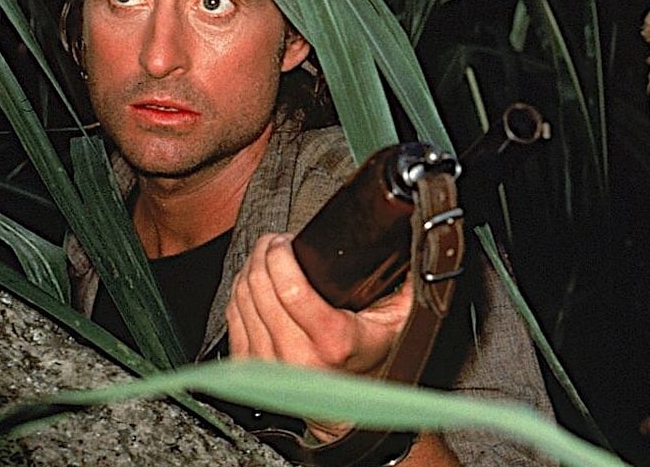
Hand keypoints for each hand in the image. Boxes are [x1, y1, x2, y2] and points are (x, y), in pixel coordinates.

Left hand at [226, 233, 413, 439]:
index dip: (281, 257)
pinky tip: (252, 280)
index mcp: (333, 342)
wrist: (346, 408)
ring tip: (264, 256)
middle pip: (261, 289)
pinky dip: (238, 291)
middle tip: (275, 241)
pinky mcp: (250, 367)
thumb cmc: (372, 360)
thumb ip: (408, 282)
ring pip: (241, 300)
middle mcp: (297, 356)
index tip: (286, 241)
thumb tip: (418, 245)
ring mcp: (269, 364)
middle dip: (263, 254)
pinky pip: (232, 317)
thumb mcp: (399, 321)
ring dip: (249, 269)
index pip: (291, 290)